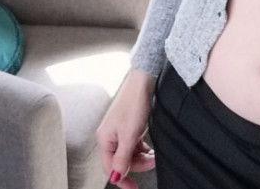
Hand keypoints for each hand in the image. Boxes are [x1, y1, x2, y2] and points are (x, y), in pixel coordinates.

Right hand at [96, 68, 157, 188]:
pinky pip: (134, 144)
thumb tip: (115, 177)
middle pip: (121, 161)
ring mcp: (119, 130)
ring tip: (154, 156)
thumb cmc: (134, 103)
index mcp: (104, 139)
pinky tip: (151, 149)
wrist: (143, 80)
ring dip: (142, 157)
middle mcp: (110, 135)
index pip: (110, 167)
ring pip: (129, 153)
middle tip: (152, 163)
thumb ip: (122, 158)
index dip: (122, 179)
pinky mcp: (129, 125)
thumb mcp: (130, 135)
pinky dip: (143, 148)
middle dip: (137, 164)